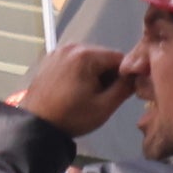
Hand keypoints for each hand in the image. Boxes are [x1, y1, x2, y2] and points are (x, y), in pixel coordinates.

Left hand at [12, 39, 137, 133]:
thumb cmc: (71, 117)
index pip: (119, 57)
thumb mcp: (104, 106)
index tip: (120, 92)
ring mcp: (58, 51)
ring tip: (87, 95)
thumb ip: (125, 88)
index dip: (124, 75)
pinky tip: (74, 90)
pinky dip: (79, 73)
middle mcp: (72, 46)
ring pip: (88, 59)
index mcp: (86, 55)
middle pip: (103, 56)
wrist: (36, 125)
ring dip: (93, 74)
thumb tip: (136, 76)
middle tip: (101, 97)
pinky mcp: (50, 59)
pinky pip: (74, 61)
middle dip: (107, 74)